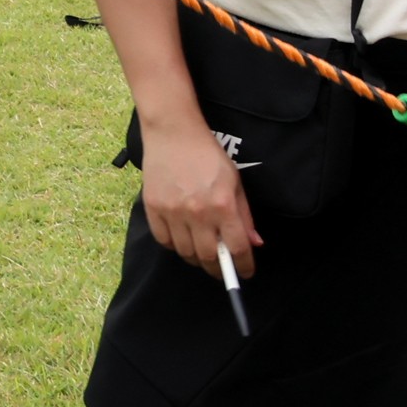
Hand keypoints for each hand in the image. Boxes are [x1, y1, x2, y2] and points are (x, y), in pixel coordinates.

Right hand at [138, 115, 262, 273]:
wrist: (173, 133)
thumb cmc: (208, 155)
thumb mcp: (234, 182)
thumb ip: (244, 215)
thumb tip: (254, 243)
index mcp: (223, 205)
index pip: (237, 248)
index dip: (244, 266)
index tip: (246, 273)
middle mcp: (198, 212)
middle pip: (210, 257)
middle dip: (220, 269)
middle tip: (223, 269)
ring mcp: (173, 211)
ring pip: (186, 253)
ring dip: (197, 258)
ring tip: (202, 253)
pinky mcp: (153, 208)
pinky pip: (164, 241)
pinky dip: (175, 246)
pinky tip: (182, 239)